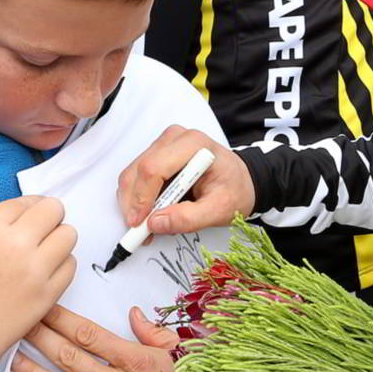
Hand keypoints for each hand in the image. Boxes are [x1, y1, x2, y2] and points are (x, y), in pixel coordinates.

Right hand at [0, 197, 76, 371]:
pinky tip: (44, 277)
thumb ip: (2, 227)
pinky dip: (62, 268)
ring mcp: (33, 269)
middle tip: (43, 234)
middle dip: (51, 220)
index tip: (32, 217)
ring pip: (68, 235)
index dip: (33, 208)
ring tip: (44, 256)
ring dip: (59, 242)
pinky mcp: (47, 294)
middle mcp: (13, 243)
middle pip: (54, 210)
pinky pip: (71, 265)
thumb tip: (37, 213)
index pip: (28, 201)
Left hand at [13, 304, 176, 371]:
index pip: (86, 333)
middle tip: (16, 324)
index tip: (41, 306)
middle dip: (38, 338)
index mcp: (133, 361)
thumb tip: (133, 313)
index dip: (59, 318)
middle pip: (67, 356)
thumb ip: (155, 334)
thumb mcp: (183, 356)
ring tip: (12, 361)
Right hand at [116, 126, 253, 236]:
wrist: (240, 182)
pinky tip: (149, 215)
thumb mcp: (219, 210)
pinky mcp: (156, 155)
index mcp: (194, 145)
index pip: (154, 168)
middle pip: (138, 170)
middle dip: (133, 204)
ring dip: (132, 204)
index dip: (142, 198)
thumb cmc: (233, 191)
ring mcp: (163, 144)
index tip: (140, 223)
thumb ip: (188, 218)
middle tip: (140, 232)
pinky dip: (137, 200)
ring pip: (132, 175)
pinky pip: (136, 177)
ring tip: (146, 228)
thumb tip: (154, 223)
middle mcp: (174, 138)